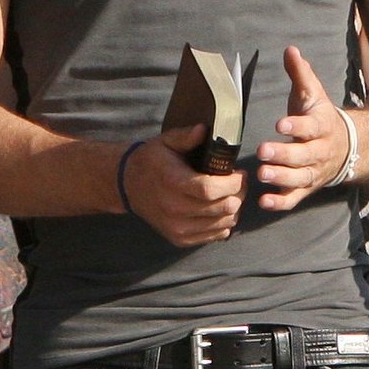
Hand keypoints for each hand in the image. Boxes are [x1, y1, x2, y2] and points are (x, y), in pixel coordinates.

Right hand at [122, 125, 246, 246]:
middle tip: (238, 183)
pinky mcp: (180, 238)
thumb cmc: (151, 161)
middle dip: (238, 194)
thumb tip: (205, 129)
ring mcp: (177, 227)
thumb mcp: (166, 142)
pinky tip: (218, 208)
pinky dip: (224, 222)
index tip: (240, 174)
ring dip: (233, 209)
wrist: (128, 185)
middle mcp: (174, 209)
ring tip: (229, 195)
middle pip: (222, 207)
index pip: (210, 189)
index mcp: (172, 182)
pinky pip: (216, 235)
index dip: (232, 183)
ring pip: (224, 223)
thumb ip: (186, 136)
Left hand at [256, 46, 351, 210]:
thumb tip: (290, 49)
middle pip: (303, 155)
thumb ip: (301, 74)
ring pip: (299, 178)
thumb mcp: (314, 94)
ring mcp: (314, 171)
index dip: (296, 126)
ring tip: (261, 174)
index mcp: (320, 126)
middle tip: (263, 152)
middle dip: (284, 154)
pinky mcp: (307, 188)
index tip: (279, 124)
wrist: (349, 148)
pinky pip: (295, 198)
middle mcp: (319, 151)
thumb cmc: (320, 117)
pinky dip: (281, 202)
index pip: (309, 126)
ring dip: (281, 178)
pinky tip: (264, 202)